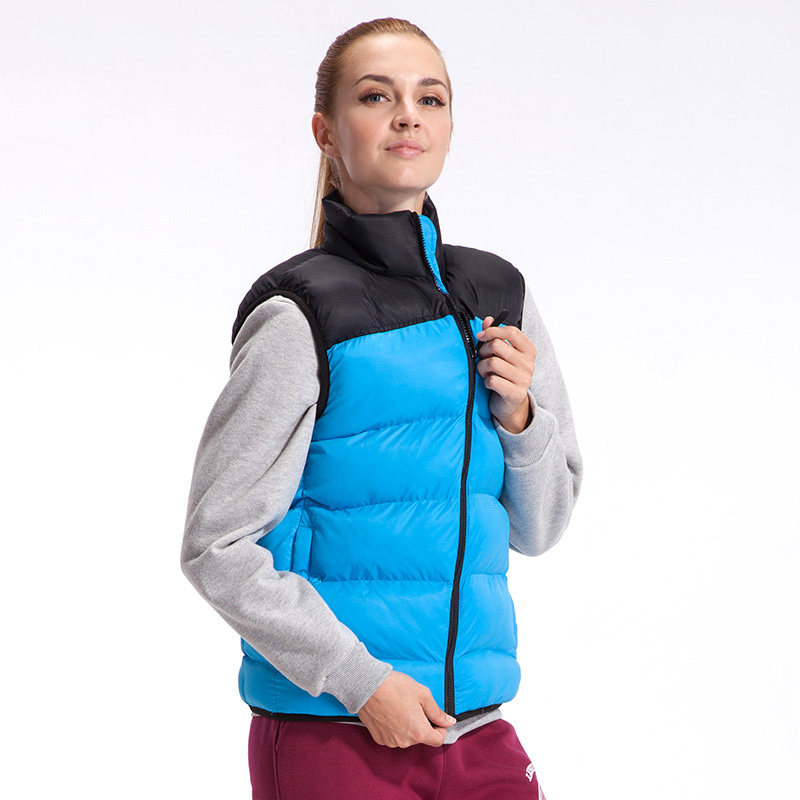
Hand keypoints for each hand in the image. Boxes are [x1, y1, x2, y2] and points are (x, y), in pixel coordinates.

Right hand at [357, 671, 455, 747]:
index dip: (440, 729)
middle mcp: (405, 742)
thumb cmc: (396, 687)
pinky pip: (393, 736)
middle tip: (414, 706)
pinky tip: (390, 712)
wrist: (368, 686)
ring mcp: (391, 742)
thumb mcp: (423, 694)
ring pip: (406, 737)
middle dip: (422, 724)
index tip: (435, 718)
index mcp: (419, 732)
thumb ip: (437, 712)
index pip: (438, 740)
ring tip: (400, 707)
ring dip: (407, 726)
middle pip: (421, 737)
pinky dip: (395, 728)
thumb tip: (449, 722)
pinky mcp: (379, 738)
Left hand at [475, 316, 536, 432]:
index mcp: (528, 351)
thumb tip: (487, 319)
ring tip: (484, 372)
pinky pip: (492, 380)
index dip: (493, 330)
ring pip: (492, 363)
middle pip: (498, 346)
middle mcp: (529, 364)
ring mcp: (524, 379)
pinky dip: (486, 381)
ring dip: (482, 367)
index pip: (512, 331)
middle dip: (484, 351)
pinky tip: (489, 384)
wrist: (509, 405)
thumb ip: (495, 336)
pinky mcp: (516, 393)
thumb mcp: (501, 355)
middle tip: (482, 358)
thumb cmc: (504, 375)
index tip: (481, 335)